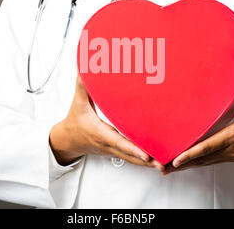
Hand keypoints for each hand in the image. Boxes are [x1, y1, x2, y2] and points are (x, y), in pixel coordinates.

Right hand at [50, 75, 164, 170]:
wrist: (67, 140)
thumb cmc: (74, 121)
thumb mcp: (78, 103)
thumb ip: (83, 85)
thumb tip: (85, 68)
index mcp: (100, 133)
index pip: (118, 142)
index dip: (132, 148)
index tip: (146, 154)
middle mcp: (108, 145)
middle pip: (130, 155)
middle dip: (147, 161)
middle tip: (163, 163)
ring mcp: (112, 151)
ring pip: (133, 160)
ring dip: (148, 164)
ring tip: (165, 165)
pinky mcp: (115, 152)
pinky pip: (131, 159)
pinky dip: (144, 162)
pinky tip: (157, 161)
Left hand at [165, 60, 233, 175]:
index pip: (209, 146)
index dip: (192, 153)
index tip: (176, 158)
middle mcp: (230, 149)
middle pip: (200, 159)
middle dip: (179, 163)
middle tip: (159, 165)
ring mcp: (231, 156)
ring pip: (204, 162)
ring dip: (185, 165)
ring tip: (166, 167)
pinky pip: (211, 161)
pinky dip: (197, 163)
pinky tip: (186, 163)